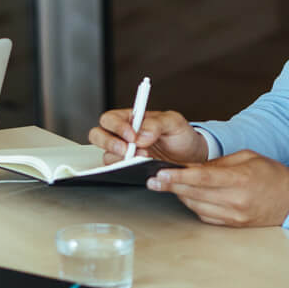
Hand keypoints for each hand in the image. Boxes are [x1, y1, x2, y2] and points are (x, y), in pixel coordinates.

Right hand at [87, 109, 206, 164]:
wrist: (190, 156)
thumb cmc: (180, 135)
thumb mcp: (174, 123)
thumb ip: (157, 124)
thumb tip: (141, 134)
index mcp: (130, 118)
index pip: (110, 118)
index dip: (116, 127)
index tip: (132, 136)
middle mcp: (122, 134)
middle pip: (98, 135)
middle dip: (109, 143)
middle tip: (127, 150)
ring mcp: (124, 152)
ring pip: (106, 154)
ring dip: (121, 158)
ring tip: (143, 159)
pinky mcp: (128, 167)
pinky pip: (116, 169)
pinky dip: (124, 169)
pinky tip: (139, 168)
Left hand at [147, 149, 288, 226]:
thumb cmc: (272, 175)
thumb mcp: (247, 157)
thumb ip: (218, 162)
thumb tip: (192, 166)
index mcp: (240, 180)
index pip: (202, 179)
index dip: (178, 177)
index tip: (160, 174)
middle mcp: (235, 201)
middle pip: (195, 194)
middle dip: (171, 186)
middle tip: (153, 178)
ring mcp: (233, 216)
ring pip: (196, 206)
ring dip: (180, 194)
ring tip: (166, 184)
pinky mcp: (232, 225)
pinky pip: (204, 216)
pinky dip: (193, 204)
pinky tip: (187, 195)